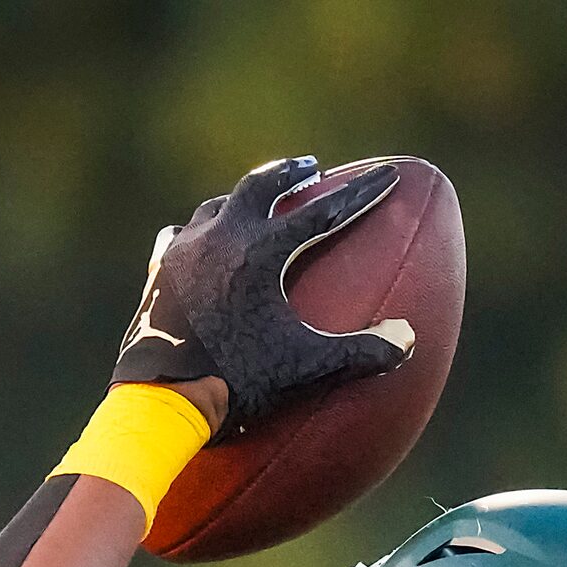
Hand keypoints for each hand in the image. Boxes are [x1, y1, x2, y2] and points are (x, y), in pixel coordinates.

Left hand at [112, 155, 414, 436]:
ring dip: (244, 198)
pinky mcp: (159, 272)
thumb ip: (361, 353)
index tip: (386, 175)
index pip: (323, 212)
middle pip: (260, 185)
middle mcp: (222, 237)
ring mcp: (185, 251)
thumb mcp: (306, 368)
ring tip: (258, 200)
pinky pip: (182, 236)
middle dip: (289, 173)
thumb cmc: (237, 382)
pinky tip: (202, 240)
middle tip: (310, 167)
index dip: (360, 193)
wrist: (162, 399)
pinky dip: (201, 232)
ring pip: (219, 205)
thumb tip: (407, 340)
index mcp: (261, 251)